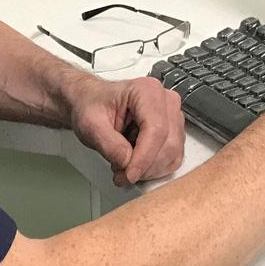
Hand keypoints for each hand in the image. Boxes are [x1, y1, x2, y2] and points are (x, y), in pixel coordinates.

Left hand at [67, 75, 185, 186]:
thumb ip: (109, 144)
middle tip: (120, 173)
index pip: (156, 129)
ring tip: (124, 164)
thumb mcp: (91, 124)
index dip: (144, 157)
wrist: (91, 103)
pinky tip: (136, 162)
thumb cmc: (92, 106)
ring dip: (148, 169)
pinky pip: (173, 159)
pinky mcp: (174, 133)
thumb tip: (127, 162)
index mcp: (147, 91)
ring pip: (172, 154)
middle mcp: (165, 101)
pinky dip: (154, 169)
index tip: (129, 174)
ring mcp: (172, 117)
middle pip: (168, 144)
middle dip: (144, 167)